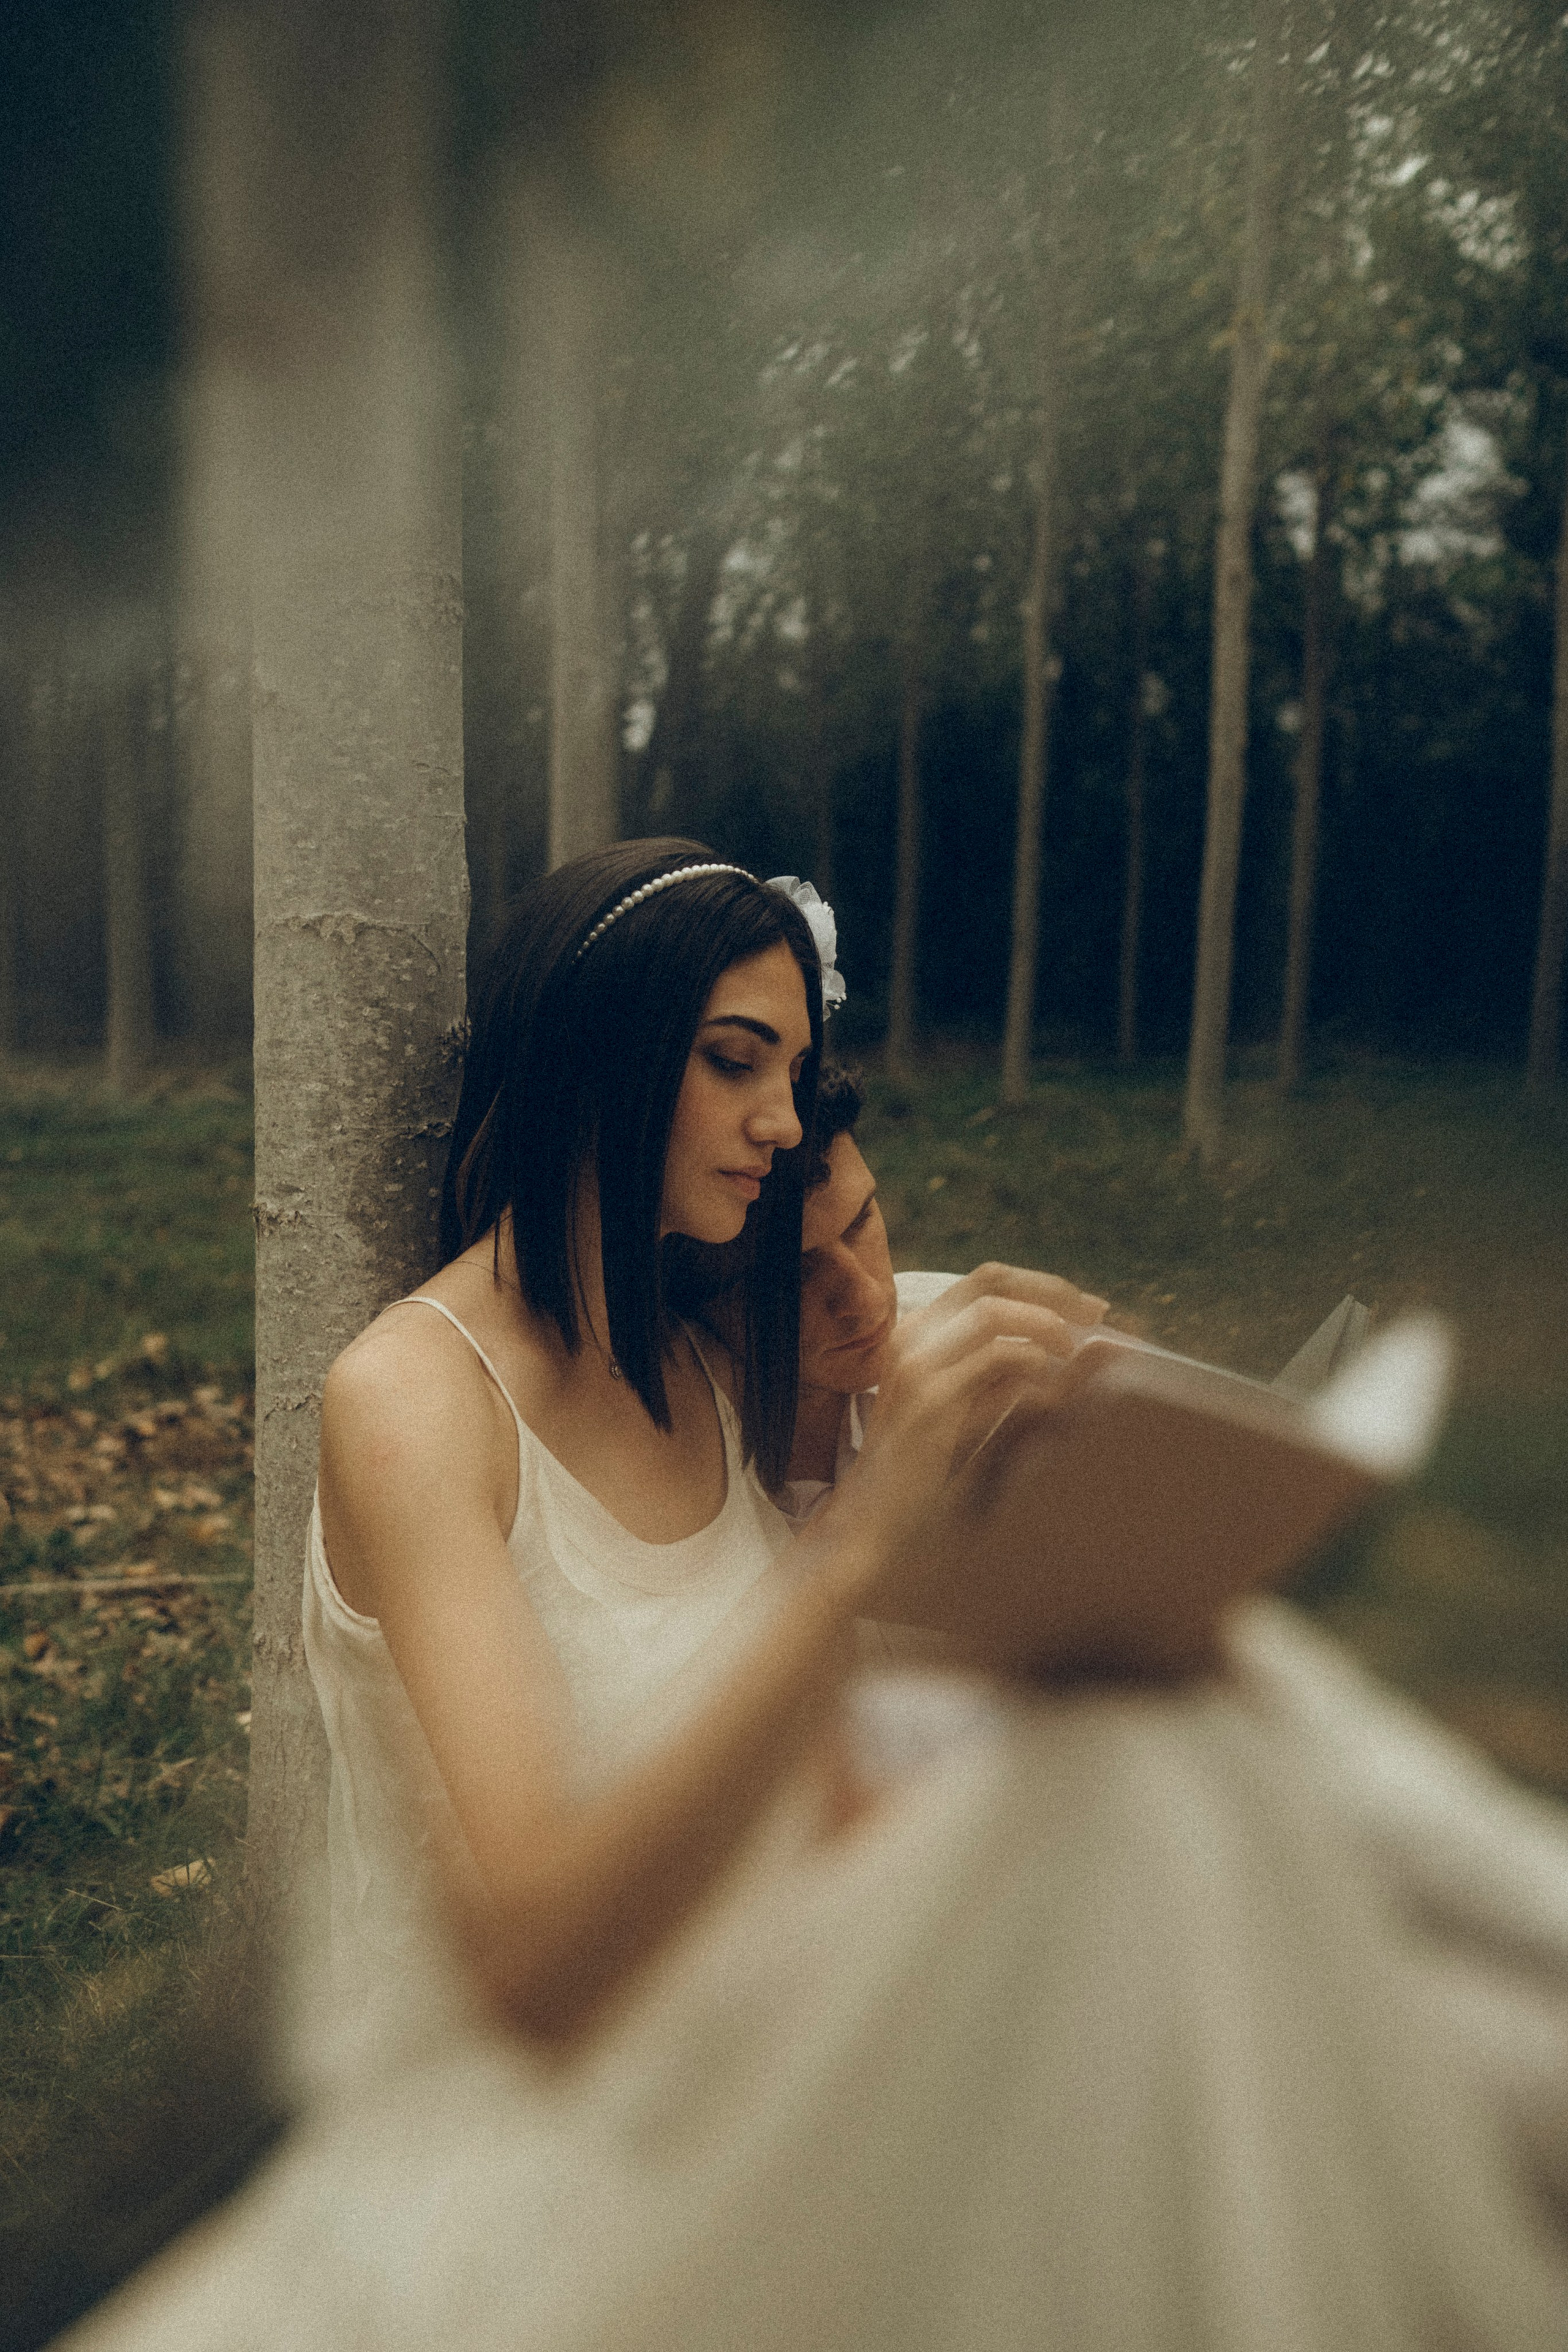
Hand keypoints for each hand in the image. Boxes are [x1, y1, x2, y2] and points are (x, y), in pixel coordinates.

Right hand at [812, 1263, 1107, 1620]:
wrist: (874, 1530)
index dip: (1048, 1287)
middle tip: (1098, 1317)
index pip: (990, 1280)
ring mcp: (917, 1366)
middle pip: (992, 1280)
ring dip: (1046, 1325)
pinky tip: (1053, 1394)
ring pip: (994, 1312)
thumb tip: (1102, 1352)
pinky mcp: (930, 1401)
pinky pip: (994, 1361)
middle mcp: (914, 1339)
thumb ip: (1034, 1384)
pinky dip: (1033, 1368)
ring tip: (1073, 1354)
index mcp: (922, 1337)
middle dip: (1054, 1292)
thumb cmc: (931, 1481)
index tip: (1093, 1311)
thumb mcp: (988, 1420)